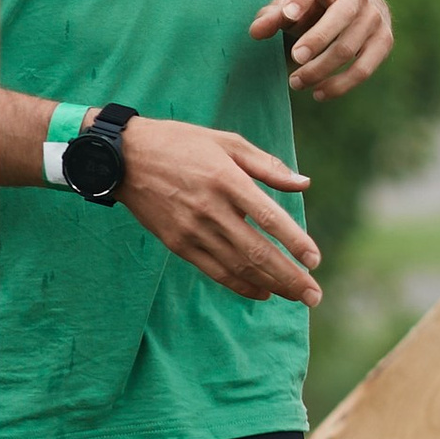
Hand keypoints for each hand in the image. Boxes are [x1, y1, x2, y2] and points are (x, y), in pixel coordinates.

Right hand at [118, 118, 320, 306]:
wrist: (124, 157)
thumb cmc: (181, 144)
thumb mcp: (226, 142)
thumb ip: (267, 165)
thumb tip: (304, 184)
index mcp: (226, 179)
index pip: (268, 217)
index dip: (294, 241)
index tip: (315, 260)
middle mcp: (210, 209)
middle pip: (256, 251)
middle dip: (290, 277)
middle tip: (314, 296)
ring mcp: (192, 230)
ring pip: (237, 266)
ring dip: (271, 285)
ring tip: (297, 297)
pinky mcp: (177, 244)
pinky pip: (214, 271)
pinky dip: (240, 285)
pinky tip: (263, 292)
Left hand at [251, 0, 392, 99]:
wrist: (348, 9)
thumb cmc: (311, 9)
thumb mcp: (290, 9)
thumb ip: (271, 17)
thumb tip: (255, 32)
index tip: (287, 15)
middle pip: (339, 17)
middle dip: (316, 39)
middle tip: (294, 57)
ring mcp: (375, 16)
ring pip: (348, 48)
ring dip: (321, 69)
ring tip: (295, 82)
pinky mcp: (385, 40)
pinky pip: (364, 68)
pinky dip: (340, 85)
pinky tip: (318, 93)